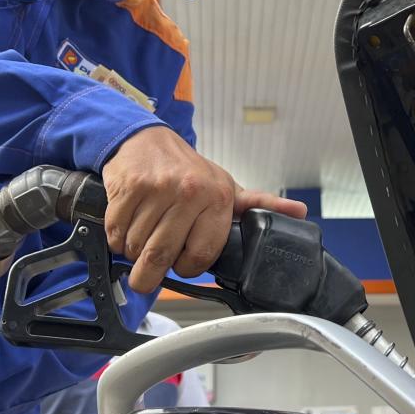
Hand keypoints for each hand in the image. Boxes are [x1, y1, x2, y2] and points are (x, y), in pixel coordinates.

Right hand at [103, 126, 306, 292]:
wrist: (146, 139)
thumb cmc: (188, 171)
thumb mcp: (226, 187)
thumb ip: (259, 205)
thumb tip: (298, 212)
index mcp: (217, 197)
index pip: (201, 256)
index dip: (187, 267)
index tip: (182, 263)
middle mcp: (189, 192)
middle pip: (162, 255)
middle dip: (148, 274)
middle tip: (146, 274)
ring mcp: (156, 189)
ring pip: (136, 246)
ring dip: (132, 253)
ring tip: (140, 239)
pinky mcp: (128, 187)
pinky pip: (115, 232)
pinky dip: (116, 238)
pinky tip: (127, 226)